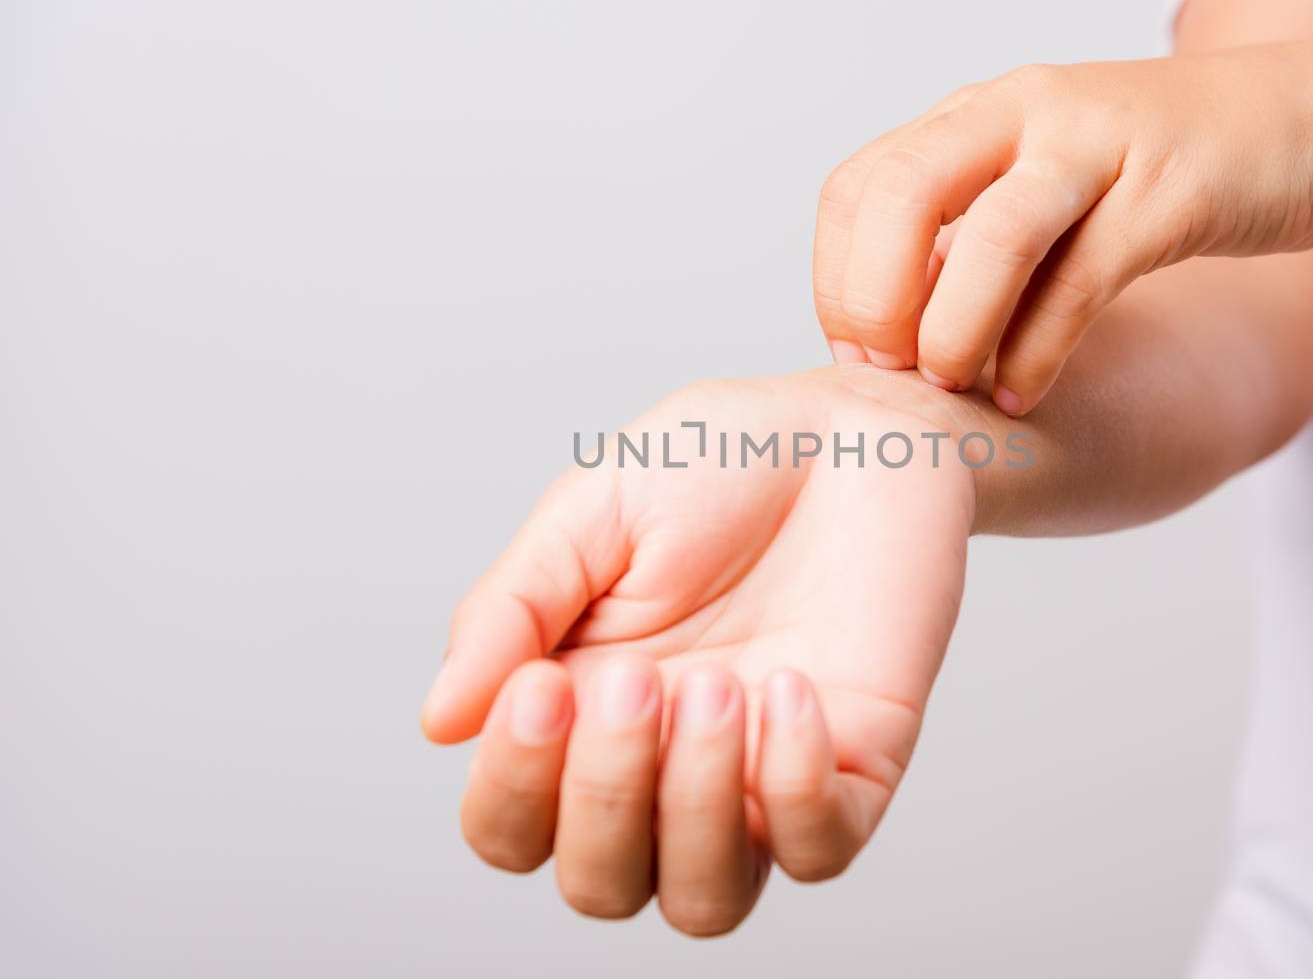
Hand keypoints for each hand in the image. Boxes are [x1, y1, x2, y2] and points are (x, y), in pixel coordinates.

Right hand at [420, 369, 974, 934]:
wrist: (857, 427)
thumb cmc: (721, 463)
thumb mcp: (591, 511)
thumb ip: (511, 609)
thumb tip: (441, 720)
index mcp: (581, 712)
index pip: (511, 827)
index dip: (510, 786)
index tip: (541, 685)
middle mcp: (665, 767)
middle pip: (600, 883)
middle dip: (602, 796)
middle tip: (637, 679)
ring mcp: (761, 777)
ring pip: (704, 900)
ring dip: (693, 811)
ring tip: (716, 684)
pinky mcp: (854, 767)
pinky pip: (817, 852)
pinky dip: (794, 791)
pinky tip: (790, 688)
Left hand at [812, 42, 1312, 414]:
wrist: (1307, 121)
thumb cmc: (1153, 176)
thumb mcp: (1039, 190)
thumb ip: (965, 244)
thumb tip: (885, 344)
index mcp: (975, 118)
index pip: (858, 188)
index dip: (839, 281)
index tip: (861, 357)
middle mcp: (1021, 114)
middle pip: (900, 192)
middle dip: (872, 300)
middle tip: (892, 377)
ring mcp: (1096, 146)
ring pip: (993, 233)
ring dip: (955, 327)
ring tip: (954, 387)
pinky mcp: (1169, 192)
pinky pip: (1082, 278)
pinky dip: (1039, 348)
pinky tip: (1023, 393)